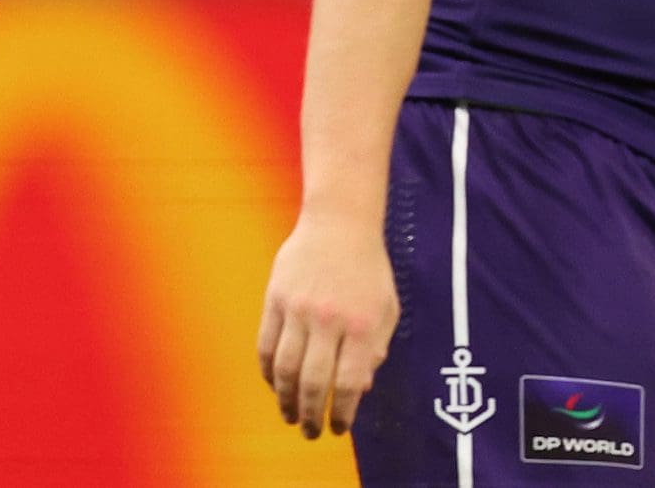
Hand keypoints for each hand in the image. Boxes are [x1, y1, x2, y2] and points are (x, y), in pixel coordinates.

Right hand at [259, 209, 399, 437]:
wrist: (339, 223)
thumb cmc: (368, 269)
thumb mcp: (387, 309)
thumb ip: (376, 350)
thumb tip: (360, 388)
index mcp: (362, 324)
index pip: (350, 383)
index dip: (343, 412)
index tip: (339, 428)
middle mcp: (329, 319)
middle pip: (314, 381)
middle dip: (311, 415)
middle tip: (310, 431)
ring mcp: (298, 308)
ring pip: (285, 368)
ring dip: (285, 399)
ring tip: (289, 415)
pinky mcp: (275, 298)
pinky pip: (266, 344)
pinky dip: (268, 371)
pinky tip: (276, 384)